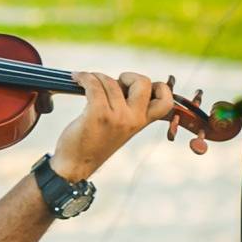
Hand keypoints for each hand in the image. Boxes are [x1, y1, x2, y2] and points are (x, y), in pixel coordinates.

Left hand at [51, 72, 173, 180]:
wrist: (75, 165)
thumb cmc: (93, 144)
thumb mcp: (120, 128)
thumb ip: (128, 110)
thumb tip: (120, 83)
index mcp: (142, 122)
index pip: (166, 101)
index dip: (159, 87)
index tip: (138, 87)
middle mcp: (133, 119)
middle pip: (143, 82)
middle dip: (128, 76)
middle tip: (112, 84)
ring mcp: (117, 117)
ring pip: (111, 82)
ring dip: (96, 76)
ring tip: (85, 80)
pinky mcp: (97, 114)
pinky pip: (94, 85)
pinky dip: (84, 77)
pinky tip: (77, 78)